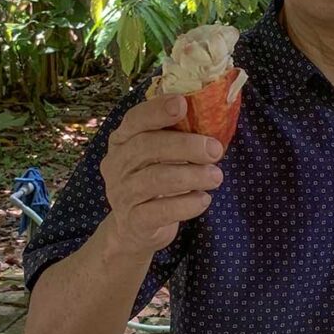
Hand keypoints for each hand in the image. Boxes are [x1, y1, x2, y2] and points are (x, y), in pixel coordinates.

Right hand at [100, 94, 223, 255]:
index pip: (134, 119)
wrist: (135, 228)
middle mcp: (116, 164)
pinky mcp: (133, 221)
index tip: (183, 104)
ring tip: (216, 176)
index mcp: (122, 140)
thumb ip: (177, 134)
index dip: (157, 110)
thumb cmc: (156, 179)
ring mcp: (121, 193)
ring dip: (191, 175)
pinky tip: (203, 200)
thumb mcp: (161, 154)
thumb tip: (213, 116)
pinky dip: (186, 205)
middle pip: (146, 147)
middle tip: (215, 150)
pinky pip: (160, 211)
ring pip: (155, 179)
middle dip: (185, 145)